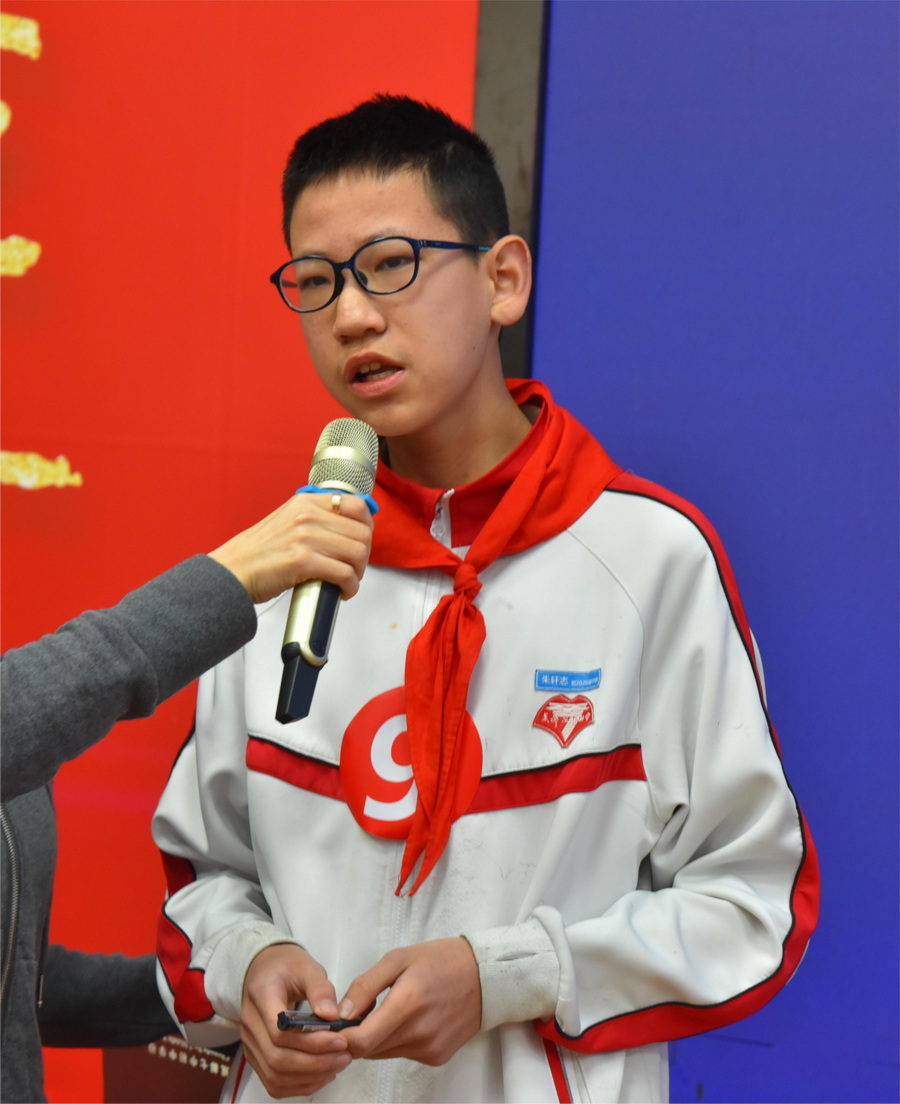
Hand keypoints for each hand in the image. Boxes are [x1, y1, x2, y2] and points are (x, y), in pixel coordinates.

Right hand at [209, 492, 373, 603]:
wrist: (231, 573)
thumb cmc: (257, 553)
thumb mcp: (287, 520)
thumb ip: (315, 519)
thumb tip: (347, 528)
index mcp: (306, 502)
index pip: (357, 505)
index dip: (367, 526)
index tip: (363, 541)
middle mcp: (308, 515)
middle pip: (362, 533)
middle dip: (363, 556)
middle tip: (353, 568)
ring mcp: (306, 537)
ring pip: (357, 553)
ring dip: (358, 574)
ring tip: (346, 581)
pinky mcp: (303, 561)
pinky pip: (344, 574)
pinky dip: (350, 587)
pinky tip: (342, 592)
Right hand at [240, 944, 351, 1098]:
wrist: (265, 970)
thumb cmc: (287, 967)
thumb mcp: (307, 966)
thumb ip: (320, 989)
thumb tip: (331, 1016)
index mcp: (261, 995)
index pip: (279, 1031)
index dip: (311, 1042)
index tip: (339, 1039)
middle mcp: (250, 1023)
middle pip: (277, 1058)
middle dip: (315, 1063)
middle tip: (344, 1055)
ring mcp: (250, 1043)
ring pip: (275, 1075)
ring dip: (309, 1077)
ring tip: (337, 1064)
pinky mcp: (256, 1055)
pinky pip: (274, 1082)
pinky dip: (299, 1085)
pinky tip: (322, 1074)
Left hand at [339, 938, 480, 1065]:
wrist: (485, 976)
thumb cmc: (441, 960)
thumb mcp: (398, 958)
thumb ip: (365, 986)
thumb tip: (341, 1013)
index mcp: (407, 1003)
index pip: (360, 1041)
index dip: (340, 1036)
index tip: (334, 1024)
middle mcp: (418, 1033)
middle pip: (368, 1050)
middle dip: (357, 1034)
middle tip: (361, 1009)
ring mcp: (429, 1049)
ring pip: (383, 1053)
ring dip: (376, 1037)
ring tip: (389, 1009)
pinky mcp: (436, 1057)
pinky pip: (402, 1054)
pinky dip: (396, 1040)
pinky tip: (410, 1018)